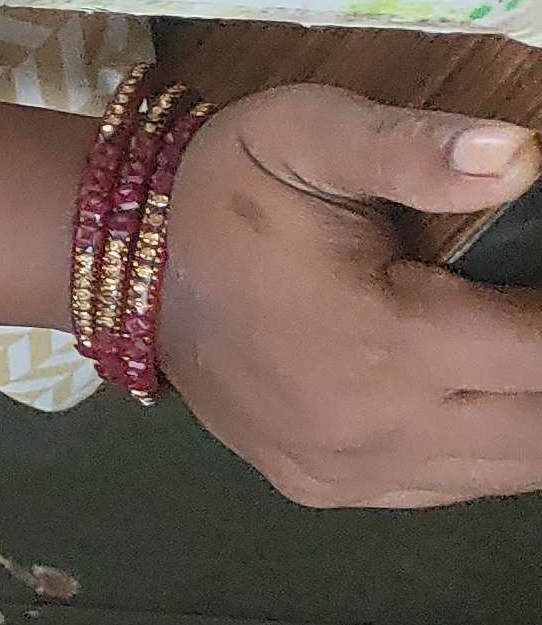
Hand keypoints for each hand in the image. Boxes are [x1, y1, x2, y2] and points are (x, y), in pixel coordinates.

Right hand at [154, 88, 541, 507]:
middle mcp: (372, 429)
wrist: (125, 268)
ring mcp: (348, 471)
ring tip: (509, 353)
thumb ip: (413, 148)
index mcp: (381, 342)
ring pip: (509, 473)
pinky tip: (475, 393)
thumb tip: (522, 158)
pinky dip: (488, 447)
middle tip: (527, 318)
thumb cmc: (224, 191)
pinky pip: (452, 489)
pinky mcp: (327, 490)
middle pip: (541, 431)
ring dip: (530, 412)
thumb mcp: (305, 134)